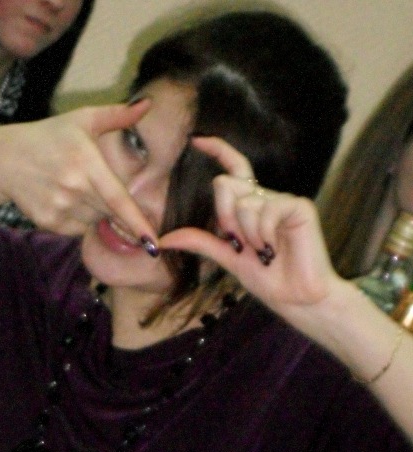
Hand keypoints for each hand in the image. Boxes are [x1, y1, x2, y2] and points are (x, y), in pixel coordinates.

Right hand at [0, 101, 158, 246]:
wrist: (5, 160)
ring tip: (74, 187)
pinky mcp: (49, 222)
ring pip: (94, 221)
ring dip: (94, 210)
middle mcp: (73, 188)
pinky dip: (78, 219)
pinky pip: (77, 229)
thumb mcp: (82, 119)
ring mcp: (60, 208)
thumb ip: (118, 115)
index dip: (137, 222)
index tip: (153, 243)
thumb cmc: (49, 136)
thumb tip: (148, 104)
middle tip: (91, 182)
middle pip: (110, 211)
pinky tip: (63, 198)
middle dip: (111, 203)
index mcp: (86, 163)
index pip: (118, 200)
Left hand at [158, 136, 343, 329]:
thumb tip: (163, 240)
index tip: (196, 140)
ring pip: (243, 202)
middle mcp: (265, 198)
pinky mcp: (298, 206)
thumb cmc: (269, 280)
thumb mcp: (228, 259)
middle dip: (224, 218)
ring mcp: (282, 200)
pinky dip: (264, 234)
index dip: (217, 150)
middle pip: (225, 184)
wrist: (297, 299)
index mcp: (250, 206)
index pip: (234, 168)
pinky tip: (274, 249)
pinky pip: (266, 209)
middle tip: (240, 244)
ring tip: (265, 252)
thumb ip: (201, 243)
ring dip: (247, 235)